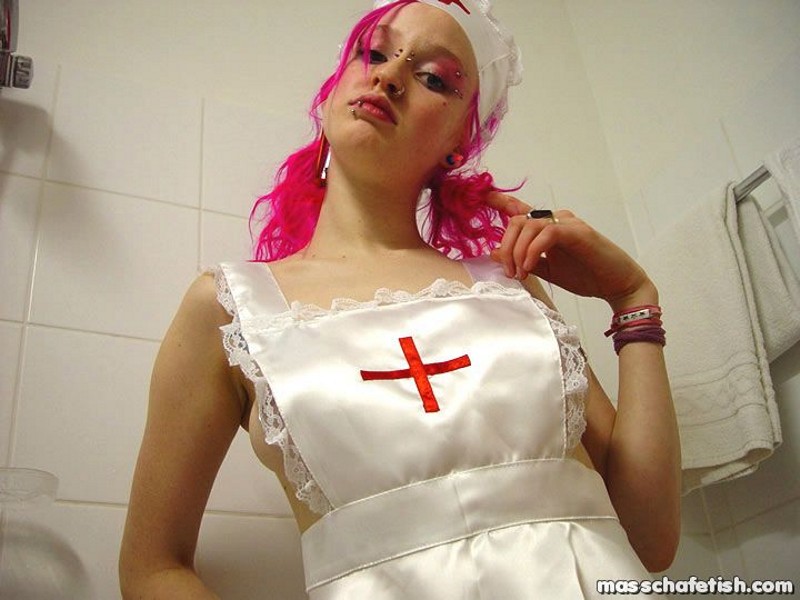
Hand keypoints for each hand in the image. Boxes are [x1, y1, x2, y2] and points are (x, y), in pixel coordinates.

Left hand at [485, 192, 655, 309]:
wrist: (616, 285)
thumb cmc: (585, 276)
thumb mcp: (546, 270)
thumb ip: (523, 260)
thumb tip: (494, 252)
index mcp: (547, 227)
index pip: (521, 210)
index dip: (501, 202)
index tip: (483, 196)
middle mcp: (556, 219)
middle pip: (517, 221)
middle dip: (506, 247)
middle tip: (509, 271)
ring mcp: (568, 223)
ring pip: (529, 226)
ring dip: (518, 251)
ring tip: (521, 273)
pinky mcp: (578, 231)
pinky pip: (547, 234)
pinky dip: (533, 250)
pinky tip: (531, 266)